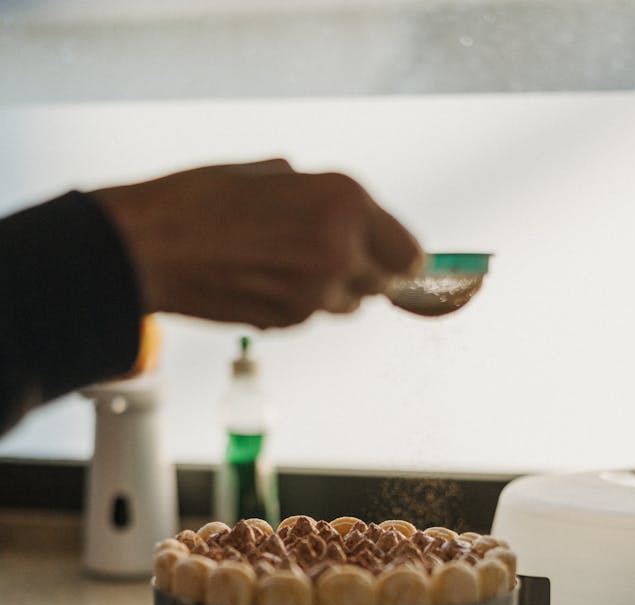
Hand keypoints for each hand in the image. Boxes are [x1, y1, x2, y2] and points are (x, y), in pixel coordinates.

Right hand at [93, 160, 422, 328]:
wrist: (147, 248)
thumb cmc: (198, 200)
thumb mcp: (271, 174)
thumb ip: (319, 198)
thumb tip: (341, 217)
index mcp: (344, 204)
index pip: (410, 254)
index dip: (397, 255)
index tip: (388, 255)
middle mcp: (340, 253)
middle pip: (383, 284)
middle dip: (363, 271)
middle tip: (327, 254)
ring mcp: (314, 296)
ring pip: (347, 304)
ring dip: (330, 290)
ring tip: (284, 263)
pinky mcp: (287, 324)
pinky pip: (311, 316)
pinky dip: (298, 303)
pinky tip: (261, 279)